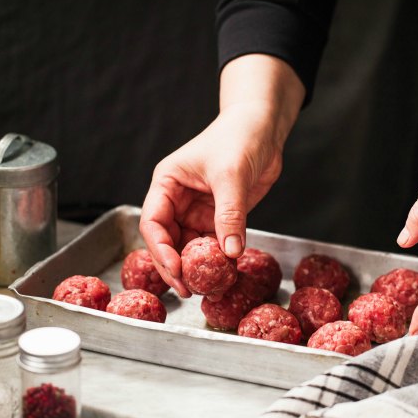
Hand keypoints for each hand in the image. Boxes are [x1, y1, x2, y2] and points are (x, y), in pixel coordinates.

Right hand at [140, 104, 283, 296]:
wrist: (264, 127)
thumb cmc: (240, 137)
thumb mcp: (232, 175)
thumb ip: (230, 214)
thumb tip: (230, 252)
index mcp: (167, 183)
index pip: (153, 222)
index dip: (161, 249)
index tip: (176, 269)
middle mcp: (177, 199)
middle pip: (167, 240)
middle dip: (175, 266)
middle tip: (187, 290)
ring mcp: (196, 210)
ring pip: (189, 246)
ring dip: (196, 266)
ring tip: (206, 287)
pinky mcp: (218, 217)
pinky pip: (212, 244)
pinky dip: (216, 260)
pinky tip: (223, 274)